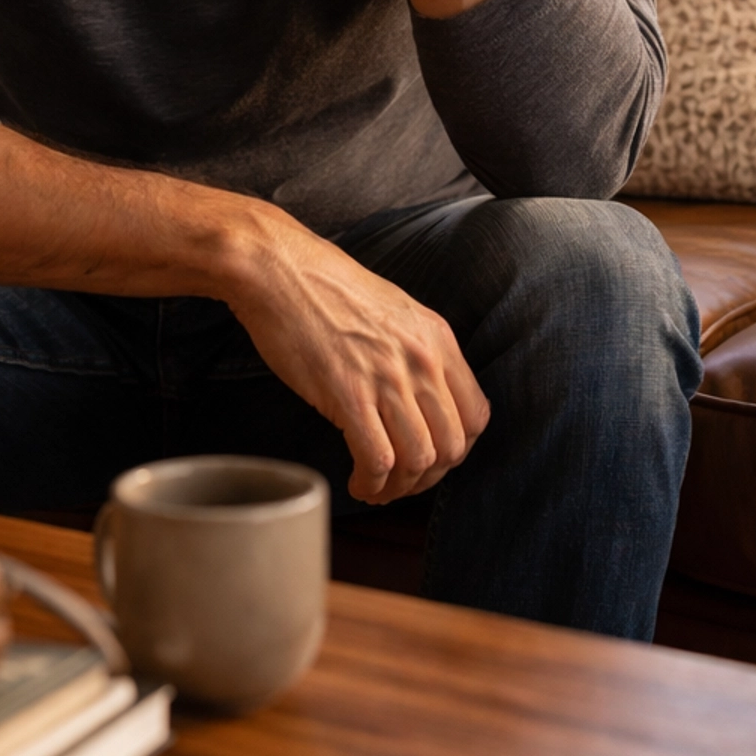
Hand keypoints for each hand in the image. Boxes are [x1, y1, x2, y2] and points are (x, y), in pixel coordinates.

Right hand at [228, 209, 489, 503]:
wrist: (279, 269)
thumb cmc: (326, 288)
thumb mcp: (394, 311)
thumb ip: (416, 352)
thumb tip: (422, 399)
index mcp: (437, 339)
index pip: (476, 416)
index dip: (456, 450)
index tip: (430, 459)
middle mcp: (421, 360)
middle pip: (452, 447)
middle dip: (428, 477)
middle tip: (400, 480)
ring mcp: (387, 377)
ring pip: (419, 460)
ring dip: (399, 486)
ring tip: (376, 485)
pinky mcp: (348, 394)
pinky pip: (378, 459)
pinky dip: (372, 483)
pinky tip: (357, 481)